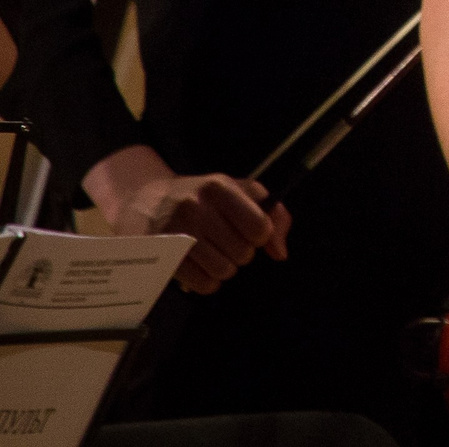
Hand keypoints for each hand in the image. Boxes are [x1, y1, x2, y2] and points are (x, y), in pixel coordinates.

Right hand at [89, 149, 289, 294]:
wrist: (145, 203)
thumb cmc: (202, 198)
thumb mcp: (237, 191)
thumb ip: (272, 214)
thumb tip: (280, 252)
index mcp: (219, 187)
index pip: (260, 226)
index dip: (260, 235)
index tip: (250, 232)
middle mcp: (196, 206)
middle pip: (243, 253)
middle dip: (241, 252)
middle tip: (226, 243)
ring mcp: (176, 232)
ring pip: (224, 271)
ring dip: (224, 268)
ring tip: (213, 254)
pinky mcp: (162, 256)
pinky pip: (202, 284)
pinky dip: (207, 282)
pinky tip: (200, 266)